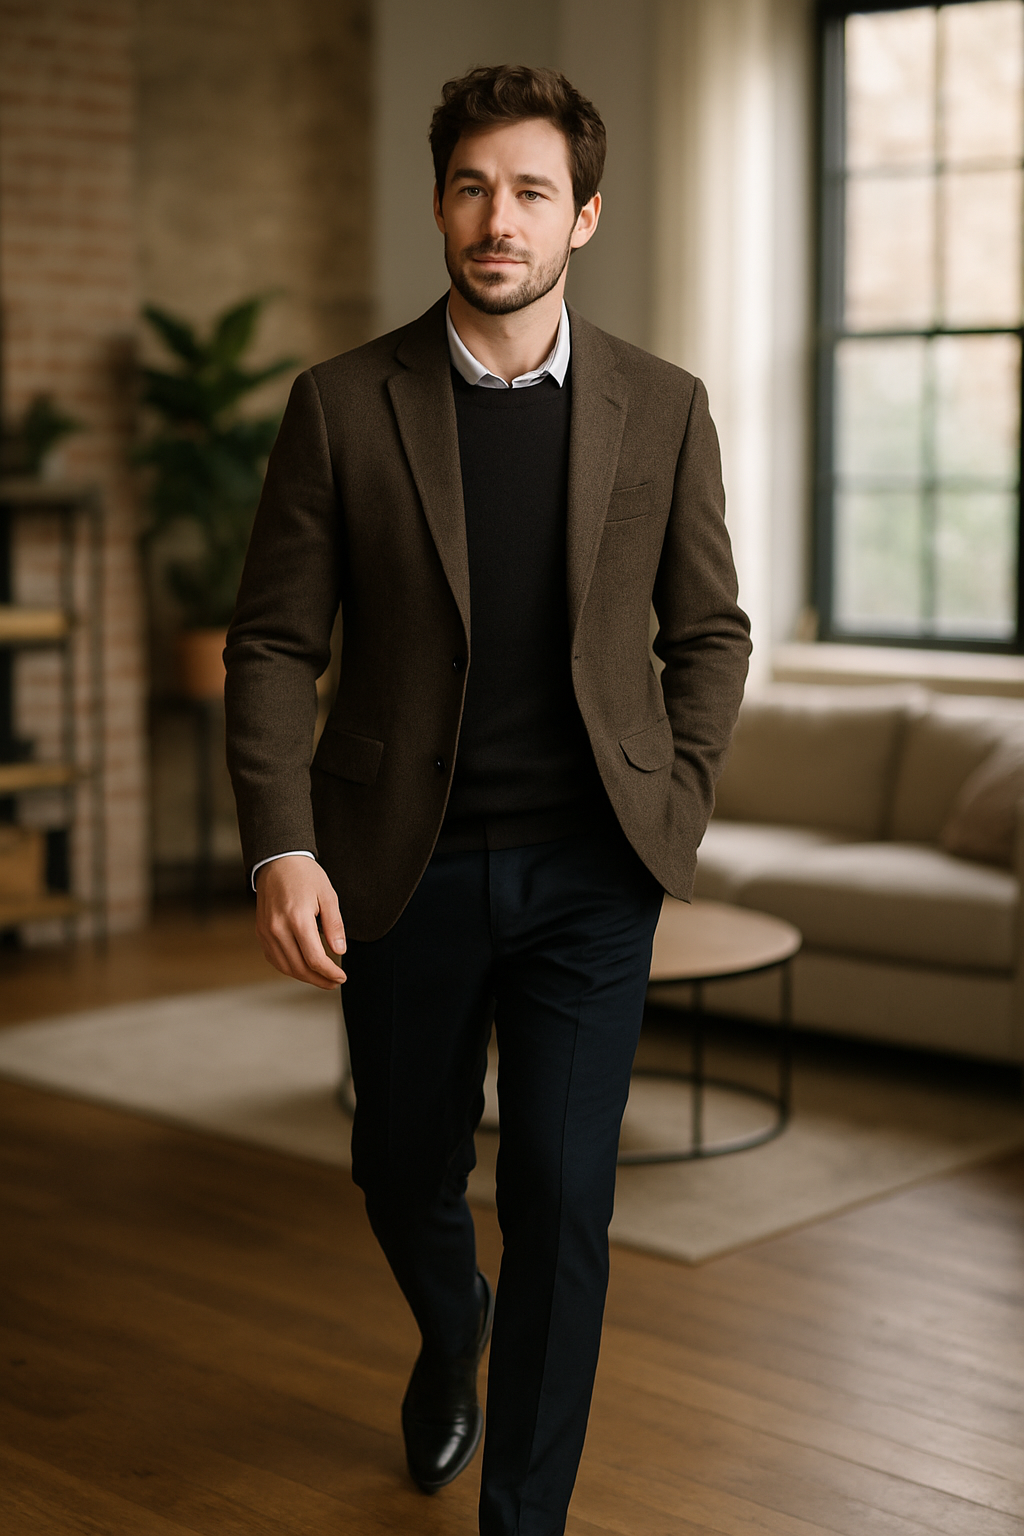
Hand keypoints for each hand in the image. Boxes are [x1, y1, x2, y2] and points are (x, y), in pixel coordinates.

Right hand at [255, 856, 346, 988]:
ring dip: (304, 977)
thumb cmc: (305, 876)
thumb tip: (340, 951)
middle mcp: (278, 928)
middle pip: (299, 967)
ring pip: (285, 967)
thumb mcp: (328, 896)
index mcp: (297, 919)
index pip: (314, 959)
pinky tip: (302, 968)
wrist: (278, 862)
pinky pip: (274, 958)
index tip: (342, 977)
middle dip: (319, 980)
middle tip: (334, 982)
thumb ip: (334, 925)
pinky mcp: (261, 932)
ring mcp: (266, 932)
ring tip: (321, 978)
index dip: (330, 972)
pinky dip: (289, 968)